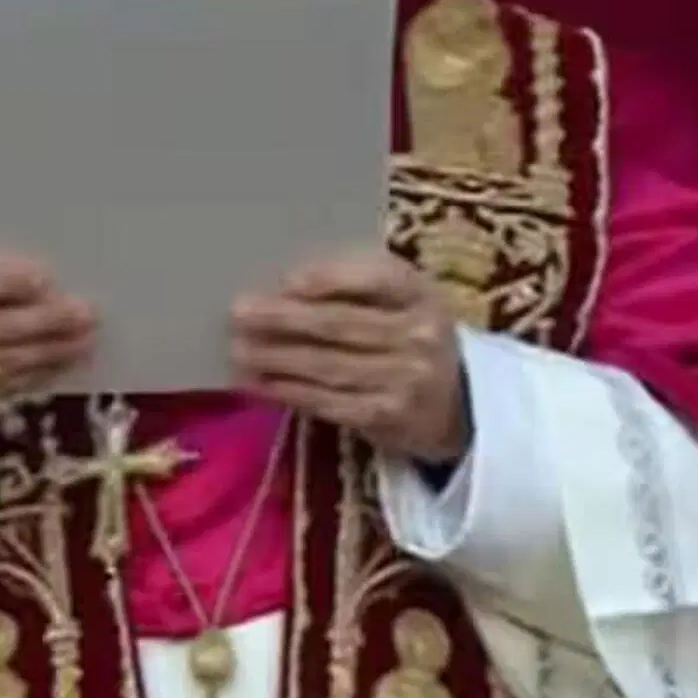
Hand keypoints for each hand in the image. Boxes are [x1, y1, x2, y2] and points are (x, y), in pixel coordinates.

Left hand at [230, 249, 468, 463]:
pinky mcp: (388, 419)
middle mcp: (420, 336)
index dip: (328, 279)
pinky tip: (260, 382)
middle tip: (238, 312)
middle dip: (285, 318)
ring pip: (330, 366)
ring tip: (238, 349)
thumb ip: (354, 280)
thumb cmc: (409, 334)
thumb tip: (285, 284)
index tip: (285, 281)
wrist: (459, 404)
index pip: (376, 278)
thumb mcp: (401, 298)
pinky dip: (289, 392)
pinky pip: (330, 403)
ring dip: (277, 358)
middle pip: (342, 324)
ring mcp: (406, 381)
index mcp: (421, 294)